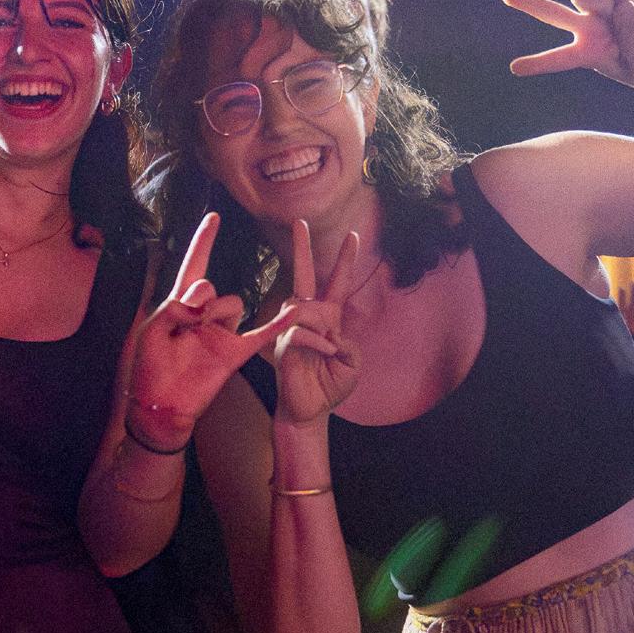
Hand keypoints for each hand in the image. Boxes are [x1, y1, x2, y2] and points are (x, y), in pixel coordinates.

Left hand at [125, 214, 297, 446]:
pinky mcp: (234, 354)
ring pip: (232, 306)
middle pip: (213, 289)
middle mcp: (203, 316)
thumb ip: (173, 306)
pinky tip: (292, 314)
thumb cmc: (150, 369)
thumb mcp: (151, 332)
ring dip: (217, 314)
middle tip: (188, 320)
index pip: (194, 266)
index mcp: (179, 306)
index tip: (214, 217)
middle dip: (201, 299)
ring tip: (200, 334)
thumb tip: (203, 291)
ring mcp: (221, 334)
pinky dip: (277, 325)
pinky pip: (260, 335)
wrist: (162, 407)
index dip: (203, 242)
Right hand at [272, 221, 362, 424]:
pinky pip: (298, 331)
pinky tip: (324, 353)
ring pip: (302, 306)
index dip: (345, 261)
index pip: (336, 284)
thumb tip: (329, 332)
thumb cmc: (329, 387)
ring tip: (329, 348)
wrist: (310, 412)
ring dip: (321, 324)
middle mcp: (307, 319)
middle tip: (299, 220)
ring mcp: (291, 330)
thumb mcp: (353, 364)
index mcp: (328, 320)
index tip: (353, 236)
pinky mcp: (281, 344)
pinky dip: (316, 341)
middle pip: (304, 276)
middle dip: (301, 248)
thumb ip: (348, 344)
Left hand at [503, 0, 633, 101]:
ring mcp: (599, 8)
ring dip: (595, 0)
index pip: (558, 58)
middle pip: (553, 14)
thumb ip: (632, 38)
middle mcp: (586, 29)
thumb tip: (622, 7)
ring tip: (622, 11)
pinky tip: (625, 1)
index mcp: (585, 54)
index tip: (514, 68)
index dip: (538, 62)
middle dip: (530, 4)